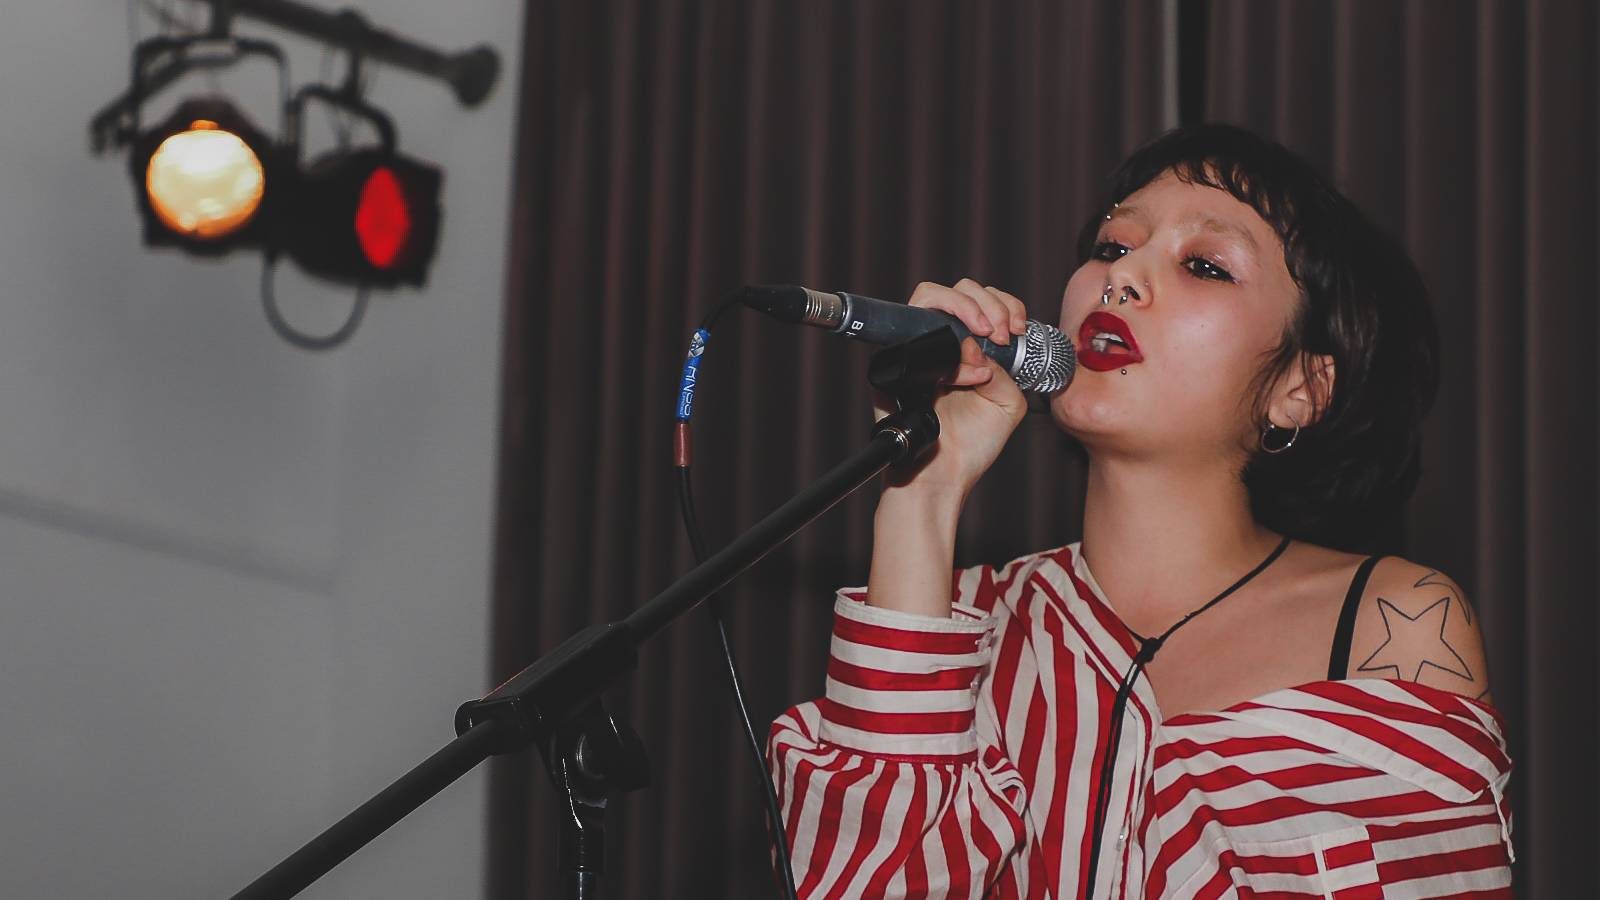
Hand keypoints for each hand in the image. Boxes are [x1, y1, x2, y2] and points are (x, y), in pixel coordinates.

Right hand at [875, 278, 1029, 499]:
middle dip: (988, 303)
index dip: (1003, 304)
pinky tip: (967, 373)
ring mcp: (918, 348)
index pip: (985, 300)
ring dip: (967, 311)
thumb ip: (1005, 368)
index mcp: (971, 347)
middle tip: (1001, 334)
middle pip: (960, 288)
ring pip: (931, 296)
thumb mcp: (1009, 402)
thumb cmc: (972, 444)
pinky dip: (949, 347)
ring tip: (987, 342)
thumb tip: (978, 344)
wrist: (943, 476)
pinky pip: (912, 333)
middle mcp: (943, 342)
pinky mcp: (895, 361)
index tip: (1016, 330)